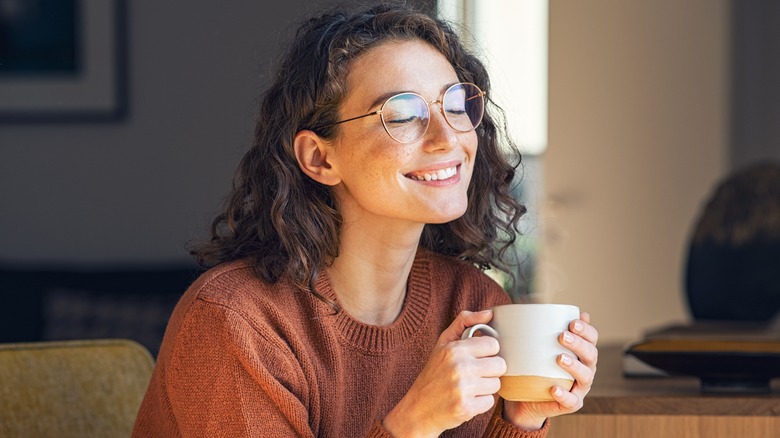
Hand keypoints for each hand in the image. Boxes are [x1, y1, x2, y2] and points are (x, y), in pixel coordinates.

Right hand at [383, 310, 506, 437]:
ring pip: (496, 384)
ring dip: (485, 387)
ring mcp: (463, 389)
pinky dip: (480, 403)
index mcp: (454, 349)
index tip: (477, 357)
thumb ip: (464, 322)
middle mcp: (459, 367)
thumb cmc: (434, 373)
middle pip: (499, 365)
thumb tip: (489, 313)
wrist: (418, 409)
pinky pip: (490, 402)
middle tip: (474, 374)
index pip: (493, 345)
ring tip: (468, 387)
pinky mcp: (466, 408)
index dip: (487, 352)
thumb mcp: (443, 343)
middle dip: (489, 370)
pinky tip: (466, 400)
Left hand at [503, 312, 598, 429]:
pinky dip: (565, 395)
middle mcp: (585, 368)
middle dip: (579, 344)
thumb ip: (540, 328)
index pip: (592, 338)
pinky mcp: (571, 403)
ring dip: (574, 366)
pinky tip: (554, 388)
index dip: (586, 330)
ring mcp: (580, 387)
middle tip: (562, 336)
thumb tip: (534, 304)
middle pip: (591, 355)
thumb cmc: (534, 366)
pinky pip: (571, 401)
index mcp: (581, 352)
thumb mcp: (536, 346)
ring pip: (585, 376)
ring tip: (560, 358)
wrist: (526, 398)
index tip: (572, 322)